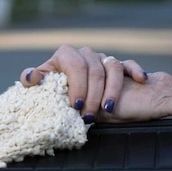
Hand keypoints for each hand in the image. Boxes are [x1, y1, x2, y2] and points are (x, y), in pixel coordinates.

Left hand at [20, 45, 148, 121]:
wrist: (79, 99)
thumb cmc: (59, 94)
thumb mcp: (47, 89)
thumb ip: (37, 83)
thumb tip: (30, 78)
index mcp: (65, 56)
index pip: (75, 66)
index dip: (77, 86)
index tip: (76, 106)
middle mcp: (84, 54)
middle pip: (94, 70)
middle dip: (92, 95)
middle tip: (88, 116)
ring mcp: (102, 58)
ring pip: (112, 68)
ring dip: (110, 90)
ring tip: (107, 108)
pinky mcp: (119, 65)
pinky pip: (128, 64)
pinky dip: (135, 70)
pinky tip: (141, 79)